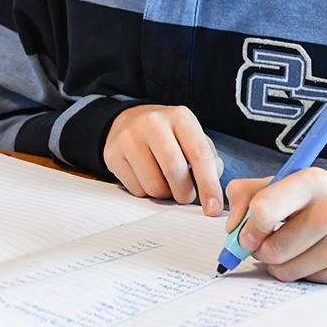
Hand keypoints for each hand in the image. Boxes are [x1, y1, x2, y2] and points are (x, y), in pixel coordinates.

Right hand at [103, 104, 224, 214]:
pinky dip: (147, 193)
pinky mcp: (112, 154)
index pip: (199, 155)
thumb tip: (211, 190)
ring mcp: (129, 137)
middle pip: (174, 171)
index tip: (213, 209)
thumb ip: (208, 160)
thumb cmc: (169, 135)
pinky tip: (146, 178)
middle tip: (186, 197)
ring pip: (153, 185)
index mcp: (180, 117)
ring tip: (165, 183)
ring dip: (164, 195)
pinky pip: (136, 189)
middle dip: (185, 193)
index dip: (209, 185)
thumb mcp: (192, 137)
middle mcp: (153, 122)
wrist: (129, 120)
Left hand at [224, 169, 326, 283]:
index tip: (245, 231)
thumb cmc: (322, 199)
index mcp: (311, 182)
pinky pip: (301, 281)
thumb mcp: (288, 182)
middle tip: (266, 240)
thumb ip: (248, 193)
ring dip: (276, 263)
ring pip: (283, 269)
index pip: (263, 210)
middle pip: (271, 248)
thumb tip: (231, 229)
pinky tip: (310, 255)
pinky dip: (297, 271)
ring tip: (289, 246)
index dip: (247, 226)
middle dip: (259, 249)